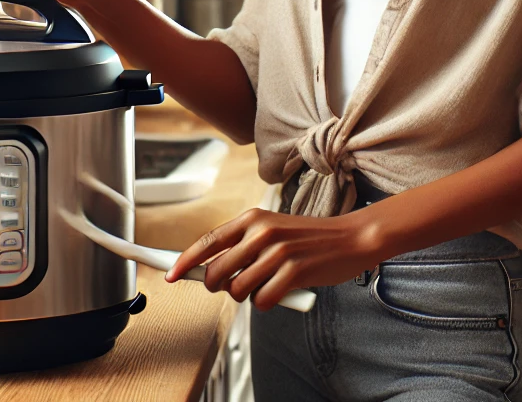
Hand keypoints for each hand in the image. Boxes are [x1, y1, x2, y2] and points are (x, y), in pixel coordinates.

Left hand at [164, 207, 381, 310]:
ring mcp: (278, 251)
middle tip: (236, 286)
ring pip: (239, 290)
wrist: (350, 238)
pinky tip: (283, 290)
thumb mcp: (273, 231)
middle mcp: (262, 232)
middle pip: (218, 272)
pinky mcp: (293, 271)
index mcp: (253, 218)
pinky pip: (263, 302)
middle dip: (221, 287)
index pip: (209, 240)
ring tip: (268, 283)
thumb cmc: (309, 239)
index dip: (187, 260)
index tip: (171, 275)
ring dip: (249, 295)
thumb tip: (210, 270)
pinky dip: (269, 303)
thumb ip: (244, 246)